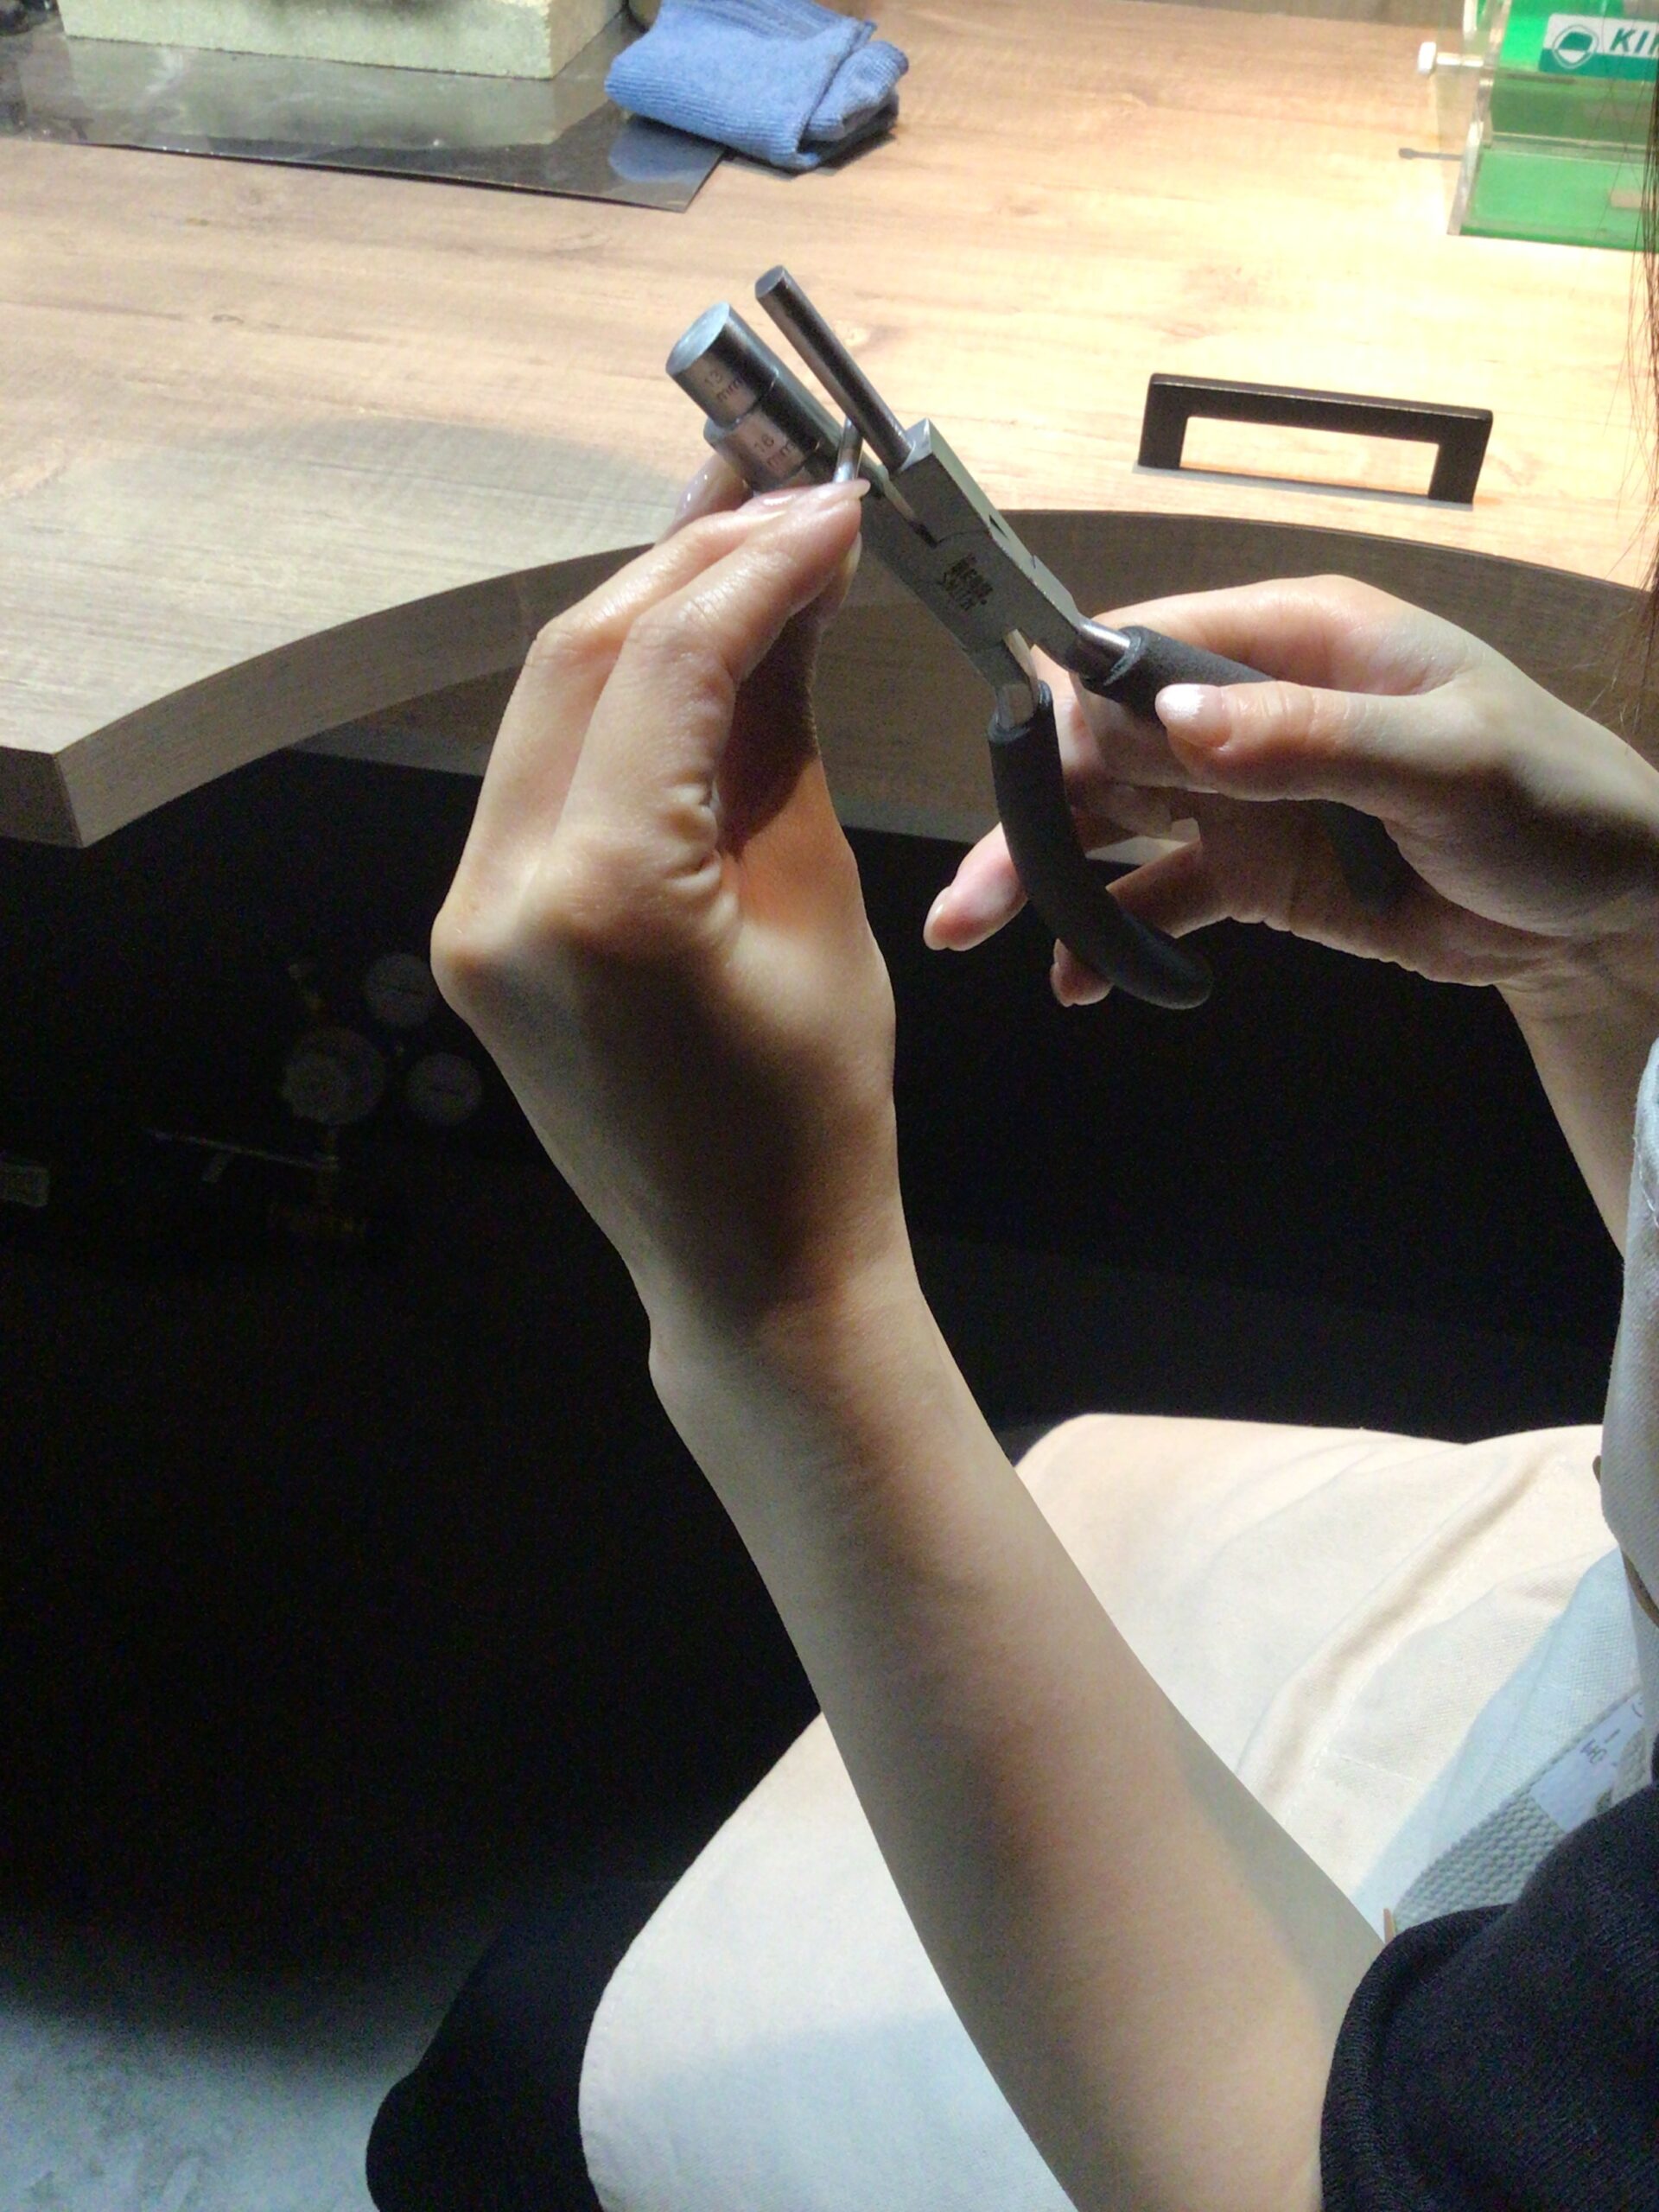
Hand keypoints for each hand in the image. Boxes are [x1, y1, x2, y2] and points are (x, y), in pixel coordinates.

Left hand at [431, 473, 906, 1328]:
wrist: (746, 1267)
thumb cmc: (818, 1118)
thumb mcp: (819, 905)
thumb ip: (781, 734)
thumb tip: (788, 592)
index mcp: (601, 899)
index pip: (668, 662)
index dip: (756, 562)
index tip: (833, 504)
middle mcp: (499, 893)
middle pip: (581, 657)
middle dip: (689, 561)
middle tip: (787, 497)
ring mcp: (468, 913)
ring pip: (547, 703)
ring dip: (645, 616)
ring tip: (745, 546)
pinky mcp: (472, 927)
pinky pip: (541, 772)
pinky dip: (614, 701)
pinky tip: (686, 653)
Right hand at [925, 575, 1658, 1008]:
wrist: (1607, 911)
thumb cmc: (1553, 803)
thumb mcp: (1446, 761)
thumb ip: (1308, 739)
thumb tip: (1173, 720)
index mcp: (1296, 641)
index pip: (1146, 649)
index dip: (1070, 706)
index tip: (1016, 772)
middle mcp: (1253, 709)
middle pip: (1106, 747)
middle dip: (1031, 814)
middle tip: (972, 899)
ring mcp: (1248, 795)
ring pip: (1116, 824)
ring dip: (1048, 876)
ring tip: (976, 933)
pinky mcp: (1256, 873)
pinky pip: (1162, 899)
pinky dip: (1113, 935)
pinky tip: (1079, 982)